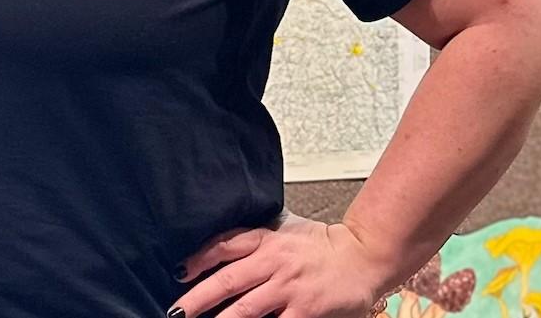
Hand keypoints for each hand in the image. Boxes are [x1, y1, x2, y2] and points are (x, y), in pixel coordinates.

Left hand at [171, 213, 391, 317]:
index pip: (223, 246)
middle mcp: (274, 262)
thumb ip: (253, 240)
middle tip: (176, 312)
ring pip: (245, 309)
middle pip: (227, 281)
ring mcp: (289, 289)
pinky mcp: (306, 311)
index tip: (178, 273)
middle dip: (196, 299)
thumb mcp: (284, 230)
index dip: (198, 259)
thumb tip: (216, 251)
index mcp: (266, 239)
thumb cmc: (320, 245)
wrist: (364, 256)